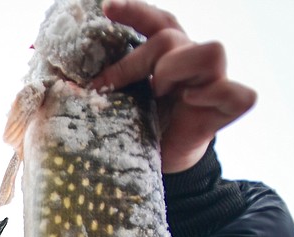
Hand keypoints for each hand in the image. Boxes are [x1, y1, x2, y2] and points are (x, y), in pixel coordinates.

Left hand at [93, 0, 256, 172]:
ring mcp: (212, 81)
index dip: (134, 11)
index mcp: (165, 54)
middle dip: (137, 61)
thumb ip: (94, 93)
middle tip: (114, 88)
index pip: (156, 20)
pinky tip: (193, 105)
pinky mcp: (227, 106)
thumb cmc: (135, 130)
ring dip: (176, 72)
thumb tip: (56, 92)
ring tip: (161, 96)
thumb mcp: (113, 107)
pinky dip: (214, 97)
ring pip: (210, 52)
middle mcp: (190, 60)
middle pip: (172, 36)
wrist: (159, 164)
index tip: (106, 9)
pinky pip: (238, 93)